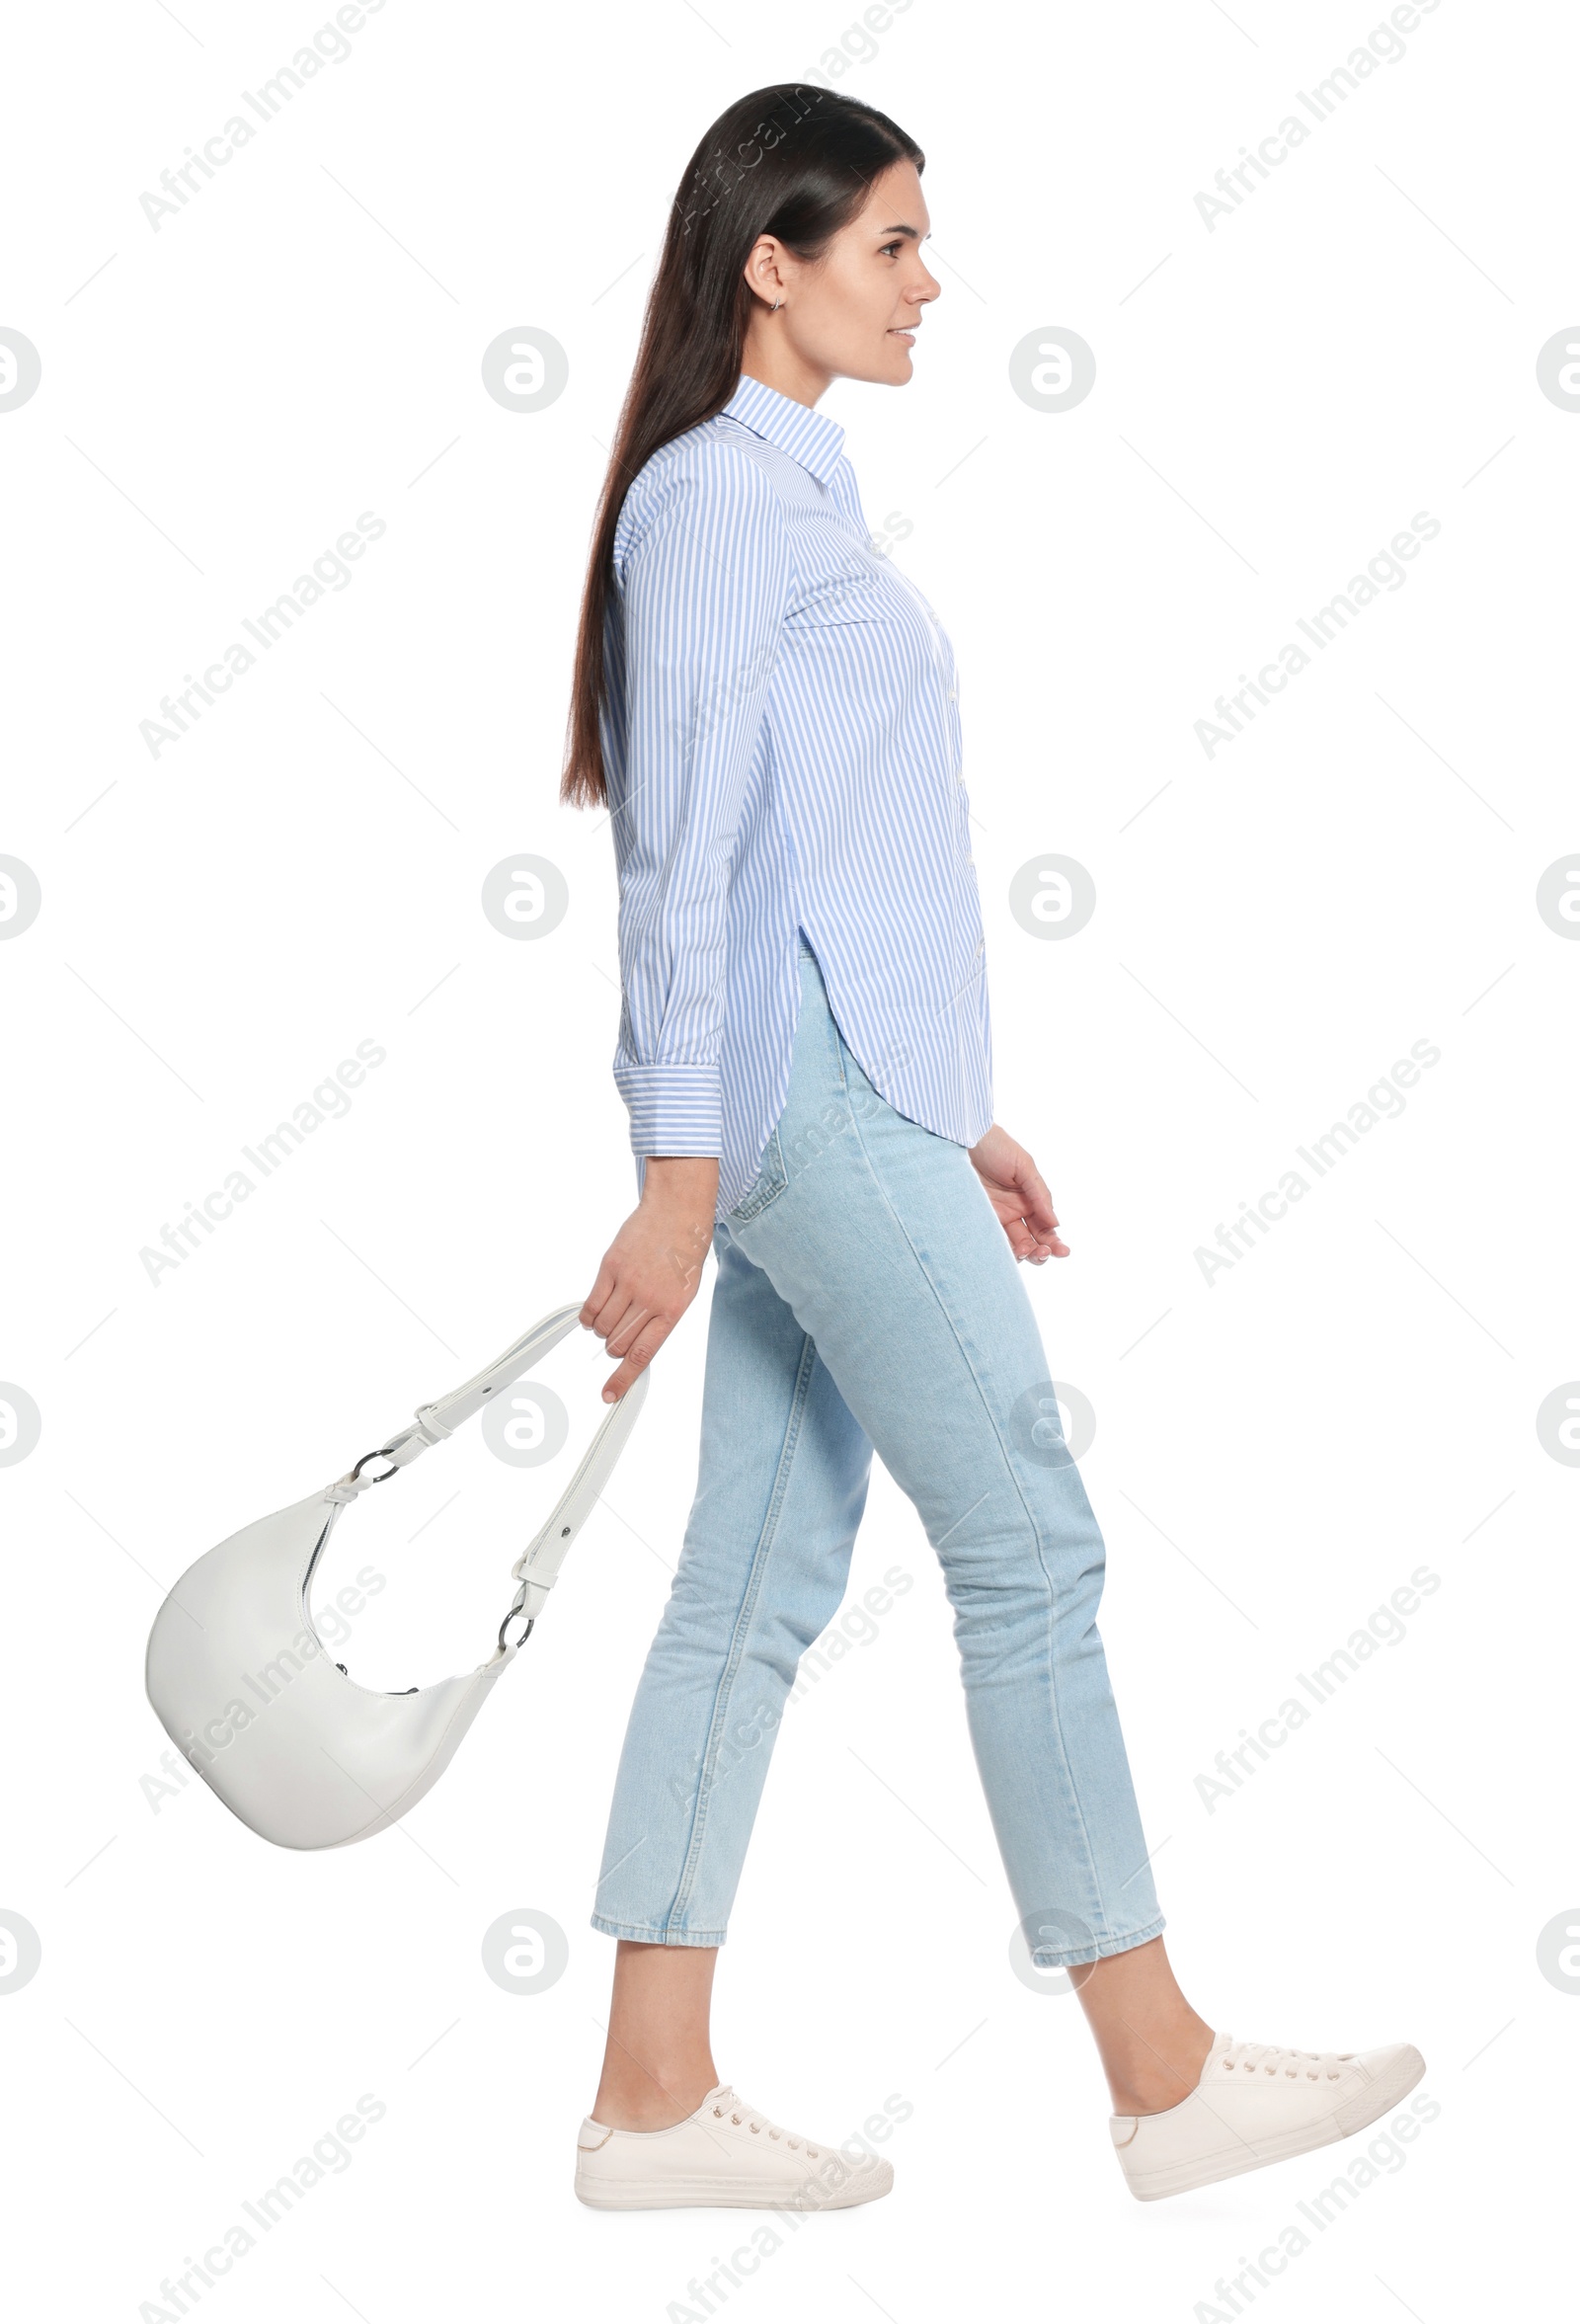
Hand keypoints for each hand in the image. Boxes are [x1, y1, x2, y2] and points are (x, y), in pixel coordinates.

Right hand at [581, 1157, 718, 1400]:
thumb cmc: (684, 1254)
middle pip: (618, 1343)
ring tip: (611, 1320)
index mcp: (672, 1310)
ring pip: (602, 1327)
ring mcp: (628, 1283)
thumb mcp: (684, 1294)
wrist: (677, 1214)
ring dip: (602, 1331)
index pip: (643, 1354)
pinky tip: (593, 1315)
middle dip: (615, 1348)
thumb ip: (661, 1320)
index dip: (623, 1378)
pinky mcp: (610, 1268)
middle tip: (619, 1338)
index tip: (609, 1394)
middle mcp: (649, 1298)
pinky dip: (589, 1317)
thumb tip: (637, 1345)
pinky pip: (591, 1304)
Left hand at [968, 1123, 1068, 1262]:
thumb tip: (1056, 1223)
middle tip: (1042, 1252)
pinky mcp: (977, 1219)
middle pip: (1032, 1241)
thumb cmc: (997, 1146)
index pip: (1046, 1228)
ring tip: (1026, 1250)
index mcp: (1031, 1201)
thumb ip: (1040, 1195)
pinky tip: (1007, 1252)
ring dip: (1023, 1254)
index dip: (1055, 1242)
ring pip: (1013, 1245)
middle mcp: (1015, 1212)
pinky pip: (990, 1240)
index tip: (1062, 1251)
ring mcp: (996, 1217)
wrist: (965, 1139)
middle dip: (1041, 1252)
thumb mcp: (1025, 1167)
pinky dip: (1000, 1250)